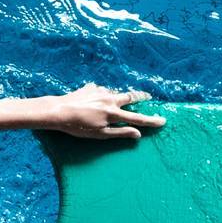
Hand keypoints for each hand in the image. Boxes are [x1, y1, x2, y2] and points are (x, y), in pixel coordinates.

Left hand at [45, 85, 166, 139]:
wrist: (59, 111)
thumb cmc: (78, 127)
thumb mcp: (100, 134)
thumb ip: (120, 133)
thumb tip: (137, 134)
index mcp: (113, 113)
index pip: (137, 118)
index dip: (150, 120)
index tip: (162, 120)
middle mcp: (109, 99)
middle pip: (130, 97)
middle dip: (140, 98)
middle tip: (147, 98)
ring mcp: (100, 91)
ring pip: (115, 93)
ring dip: (118, 97)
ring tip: (116, 102)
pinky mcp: (90, 88)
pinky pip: (101, 90)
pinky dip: (102, 95)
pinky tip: (95, 100)